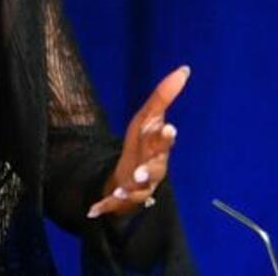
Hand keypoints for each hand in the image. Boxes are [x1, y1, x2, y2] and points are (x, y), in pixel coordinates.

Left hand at [87, 65, 190, 218]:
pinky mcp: (121, 198)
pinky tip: (92, 209)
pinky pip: (113, 204)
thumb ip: (164, 95)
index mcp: (157, 147)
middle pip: (155, 168)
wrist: (132, 178)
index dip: (166, 136)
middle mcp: (152, 169)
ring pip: (139, 191)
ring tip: (125, 187)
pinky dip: (104, 206)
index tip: (169, 128)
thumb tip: (184, 68)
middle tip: (144, 169)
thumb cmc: (144, 144)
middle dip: (151, 167)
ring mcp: (138, 187)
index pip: (163, 141)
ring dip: (131, 189)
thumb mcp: (149, 117)